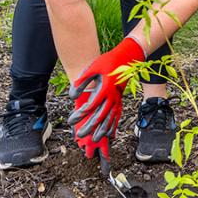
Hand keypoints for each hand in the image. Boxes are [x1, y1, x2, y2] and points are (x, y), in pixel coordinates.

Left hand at [67, 37, 144, 157]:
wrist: (126, 58)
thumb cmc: (108, 62)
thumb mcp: (93, 68)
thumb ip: (82, 81)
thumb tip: (72, 95)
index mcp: (105, 89)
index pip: (91, 106)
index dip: (81, 114)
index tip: (72, 120)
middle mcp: (112, 97)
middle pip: (100, 116)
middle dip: (90, 127)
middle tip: (80, 135)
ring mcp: (118, 100)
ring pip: (110, 119)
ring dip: (102, 130)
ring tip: (94, 139)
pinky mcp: (120, 101)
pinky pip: (117, 116)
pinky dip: (113, 126)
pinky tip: (109, 134)